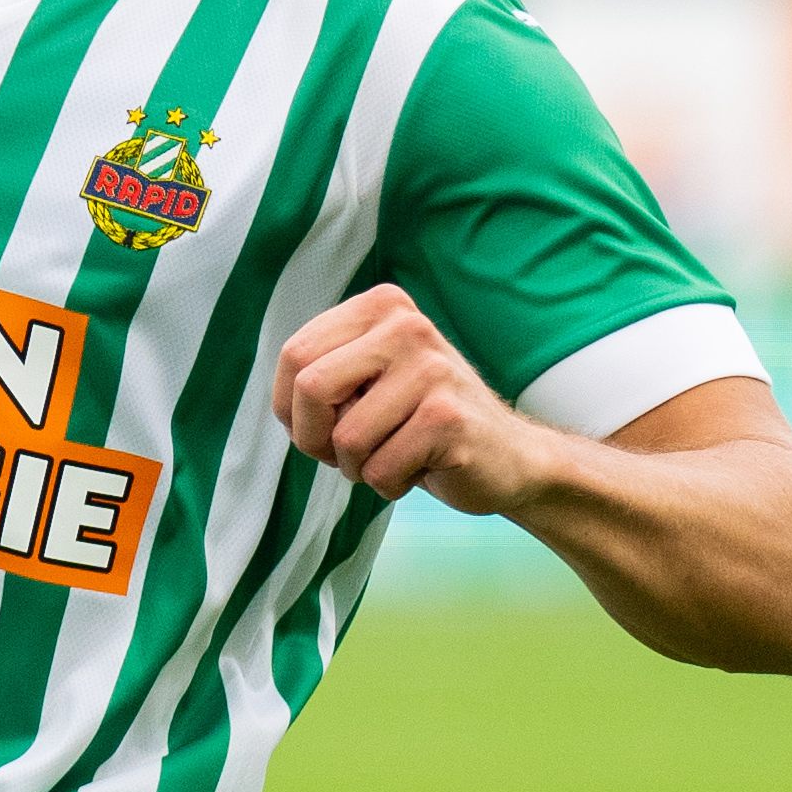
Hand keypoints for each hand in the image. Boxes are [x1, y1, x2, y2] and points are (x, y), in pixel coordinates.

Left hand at [271, 284, 557, 511]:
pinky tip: (421, 467)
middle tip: (345, 454)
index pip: (294, 355)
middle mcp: (407, 326)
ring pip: (346, 438)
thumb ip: (321, 373)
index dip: (291, 407)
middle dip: (314, 439)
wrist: (507, 456)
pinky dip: (388, 484)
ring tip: (393, 456)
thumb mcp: (366, 381)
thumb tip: (285, 401)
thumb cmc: (417, 423)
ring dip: (358, 468)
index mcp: (380, 307)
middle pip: (310, 388)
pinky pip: (380, 470)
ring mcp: (432, 369)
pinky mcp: (448, 417)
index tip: (320, 426)